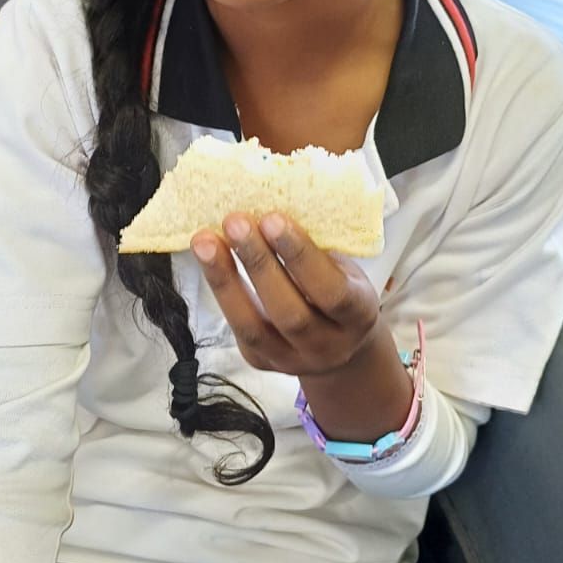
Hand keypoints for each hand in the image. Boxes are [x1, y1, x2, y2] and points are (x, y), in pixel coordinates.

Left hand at [190, 213, 380, 377]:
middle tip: (235, 222)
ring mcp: (292, 360)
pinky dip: (220, 292)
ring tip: (205, 241)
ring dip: (225, 280)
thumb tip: (274, 200)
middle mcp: (327, 345)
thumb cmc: (339, 290)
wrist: (340, 347)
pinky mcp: (262, 362)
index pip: (330, 290)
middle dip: (258, 264)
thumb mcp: (344, 269)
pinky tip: (208, 260)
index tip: (273, 218)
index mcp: (357, 315)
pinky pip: (237, 330)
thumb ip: (317, 248)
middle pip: (289, 313)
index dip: (300, 256)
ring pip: (254, 327)